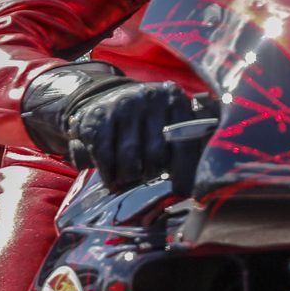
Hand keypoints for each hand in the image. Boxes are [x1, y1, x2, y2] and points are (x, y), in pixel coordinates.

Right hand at [21, 63, 193, 192]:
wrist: (108, 99)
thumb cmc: (148, 122)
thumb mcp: (171, 123)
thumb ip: (185, 146)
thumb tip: (190, 186)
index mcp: (175, 100)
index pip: (185, 144)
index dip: (184, 174)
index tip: (181, 193)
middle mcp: (150, 97)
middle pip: (156, 155)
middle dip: (151, 176)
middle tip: (148, 182)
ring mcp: (123, 105)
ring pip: (129, 159)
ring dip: (128, 178)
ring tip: (128, 182)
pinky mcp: (98, 116)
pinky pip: (104, 155)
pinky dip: (107, 172)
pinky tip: (110, 178)